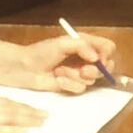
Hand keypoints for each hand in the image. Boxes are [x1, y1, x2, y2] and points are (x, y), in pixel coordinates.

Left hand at [0, 31, 117, 90]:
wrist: (24, 68)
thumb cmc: (41, 52)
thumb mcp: (62, 43)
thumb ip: (81, 46)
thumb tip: (96, 58)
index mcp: (85, 44)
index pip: (108, 47)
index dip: (107, 54)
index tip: (100, 59)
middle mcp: (86, 59)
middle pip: (106, 67)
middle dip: (95, 71)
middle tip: (83, 70)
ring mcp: (80, 73)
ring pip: (92, 80)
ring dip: (75, 76)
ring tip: (60, 71)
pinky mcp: (72, 86)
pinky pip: (80, 89)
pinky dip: (68, 85)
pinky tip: (57, 80)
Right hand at [0, 91, 46, 132]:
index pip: (2, 100)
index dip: (19, 104)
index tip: (33, 108)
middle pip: (9, 107)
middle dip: (28, 111)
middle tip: (46, 115)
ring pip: (8, 117)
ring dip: (27, 119)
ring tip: (42, 122)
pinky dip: (13, 131)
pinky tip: (27, 132)